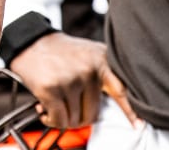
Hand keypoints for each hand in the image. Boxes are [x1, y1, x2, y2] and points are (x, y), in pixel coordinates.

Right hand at [8, 33, 139, 129]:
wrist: (29, 42)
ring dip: (62, 118)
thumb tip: (122, 101)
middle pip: (92, 115)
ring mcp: (70, 80)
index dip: (130, 111)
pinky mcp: (51, 89)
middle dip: (78, 117)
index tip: (138, 126)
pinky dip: (50, 121)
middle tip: (66, 107)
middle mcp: (88, 70)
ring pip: (74, 120)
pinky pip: (58, 120)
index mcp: (101, 61)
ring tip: (54, 104)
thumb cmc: (61, 53)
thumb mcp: (89, 54)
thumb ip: (105, 74)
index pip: (121, 90)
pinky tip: (44, 111)